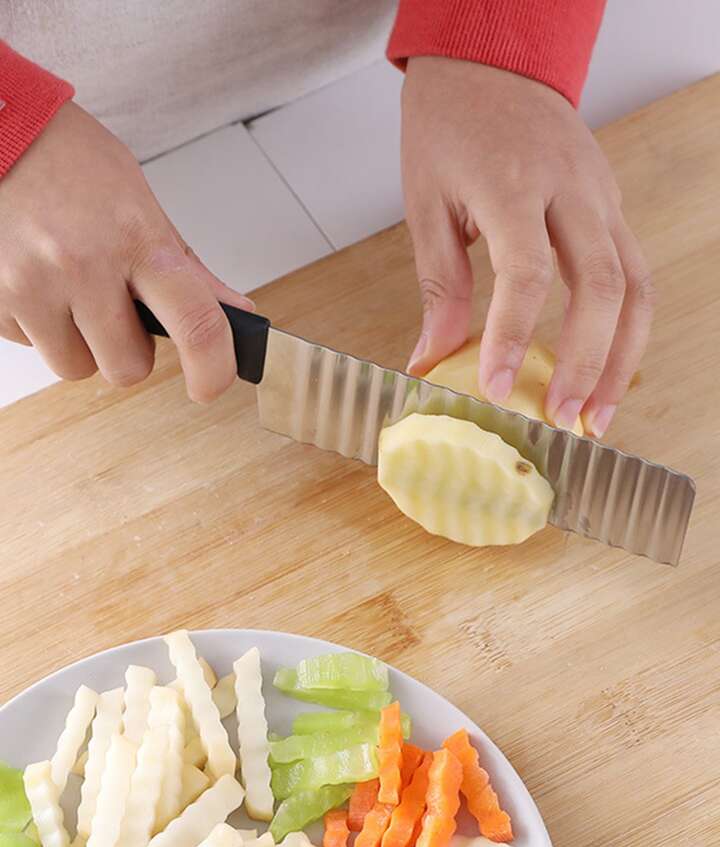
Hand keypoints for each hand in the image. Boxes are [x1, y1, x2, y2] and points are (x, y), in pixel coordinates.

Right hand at [0, 101, 253, 401]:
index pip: (196, 323)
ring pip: (76, 367)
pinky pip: (31, 347)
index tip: (211, 385)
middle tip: (117, 309)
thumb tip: (233, 310)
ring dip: (81, 343)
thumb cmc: (66, 158)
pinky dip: (40, 326)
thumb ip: (185, 264)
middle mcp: (82, 266)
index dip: (214, 368)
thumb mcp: (137, 200)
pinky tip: (37, 281)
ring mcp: (31, 286)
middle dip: (128, 349)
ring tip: (71, 291)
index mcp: (135, 239)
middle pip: (127, 367)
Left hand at [401, 58, 654, 436]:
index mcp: (513, 183)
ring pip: (636, 285)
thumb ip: (438, 283)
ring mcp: (601, 196)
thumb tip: (431, 358)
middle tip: (565, 419)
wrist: (492, 62)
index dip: (514, 337)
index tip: (498, 389)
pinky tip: (604, 367)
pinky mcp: (611, 206)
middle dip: (588, 362)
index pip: (527, 272)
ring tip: (597, 414)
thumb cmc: (450, 125)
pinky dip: (624, 327)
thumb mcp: (427, 202)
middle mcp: (571, 189)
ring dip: (622, 357)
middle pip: (603, 285)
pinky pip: (634, 272)